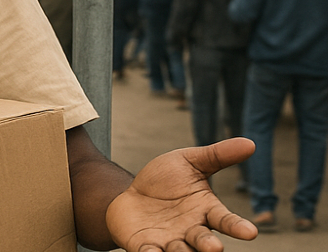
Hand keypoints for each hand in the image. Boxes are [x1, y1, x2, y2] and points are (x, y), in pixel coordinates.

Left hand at [105, 138, 258, 251]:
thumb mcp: (189, 161)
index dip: (237, 226)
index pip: (226, 220)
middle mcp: (191, 231)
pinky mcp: (146, 247)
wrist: (132, 195)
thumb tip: (251, 143)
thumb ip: (218, 155)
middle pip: (203, 242)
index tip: (250, 232)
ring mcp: (170, 242)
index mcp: (206, 211)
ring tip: (179, 251)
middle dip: (208, 246)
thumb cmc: (166, 180)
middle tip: (214, 248)